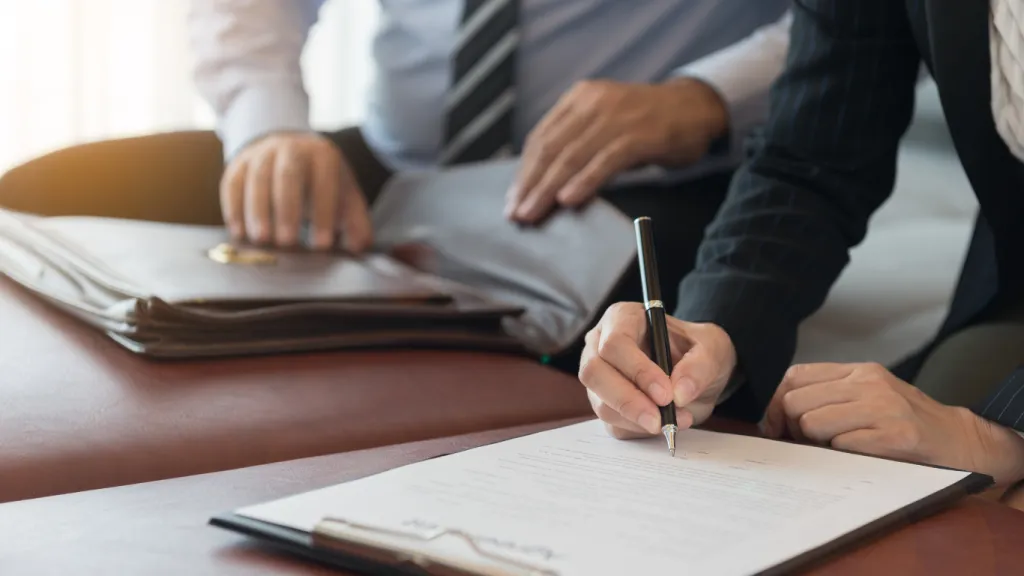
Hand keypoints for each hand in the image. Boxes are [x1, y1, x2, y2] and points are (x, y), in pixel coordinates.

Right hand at [220, 132, 372, 251]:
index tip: (321, 245)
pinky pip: (232, 184)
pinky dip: (233, 209)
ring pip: (257, 178)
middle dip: (287, 210)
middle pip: (288, 175)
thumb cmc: (322, 183)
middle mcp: (291, 148)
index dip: (323, 213)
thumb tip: (359, 247)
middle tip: (287, 242)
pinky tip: (239, 234)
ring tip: (261, 240)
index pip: (324, 182)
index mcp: (323, 155)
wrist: (291, 151)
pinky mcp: (238, 164)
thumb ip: (356, 222)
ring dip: (257, 210)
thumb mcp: (344, 197)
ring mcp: (262, 153)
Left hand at [506, 78, 727, 222]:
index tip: (512, 199)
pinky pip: (606, 160)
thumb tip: (543, 185)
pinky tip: (569, 200)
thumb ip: (576, 145)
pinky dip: (585, 181)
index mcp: (579, 99)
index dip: (524, 171)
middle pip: (551, 148)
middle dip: (530, 184)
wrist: (695, 107)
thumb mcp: (604, 125)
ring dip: (549, 189)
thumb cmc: (645, 124)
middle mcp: (593, 102)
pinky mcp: (640, 134)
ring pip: (573, 156)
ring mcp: (617, 116)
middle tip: (516, 214)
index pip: (541, 138)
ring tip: (533, 214)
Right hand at [578, 302, 736, 438]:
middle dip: (628, 401)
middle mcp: (601, 345)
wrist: (697, 375)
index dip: (637, 371)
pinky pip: (612, 424)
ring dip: (637, 419)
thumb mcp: (713, 348)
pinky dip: (639, 430)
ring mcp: (599, 377)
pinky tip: (664, 422)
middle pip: (594, 373)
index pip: (615, 343)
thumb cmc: (698, 350)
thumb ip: (700, 366)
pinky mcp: (605, 404)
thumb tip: (679, 392)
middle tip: (660, 420)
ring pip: (600, 403)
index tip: (665, 394)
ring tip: (675, 420)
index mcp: (623, 319)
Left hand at [764, 362, 1023, 486]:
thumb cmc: (906, 421)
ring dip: (816, 442)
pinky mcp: (896, 436)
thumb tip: (775, 412)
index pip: (795, 376)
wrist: (961, 441)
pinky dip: (842, 454)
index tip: (774, 425)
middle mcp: (870, 383)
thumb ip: (829, 394)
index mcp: (859, 371)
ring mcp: (884, 408)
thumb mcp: (868, 395)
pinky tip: (859, 454)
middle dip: (791, 427)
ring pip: (812, 423)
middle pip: (795, 401)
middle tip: (805, 441)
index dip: (774, 404)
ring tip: (835, 447)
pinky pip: (841, 445)